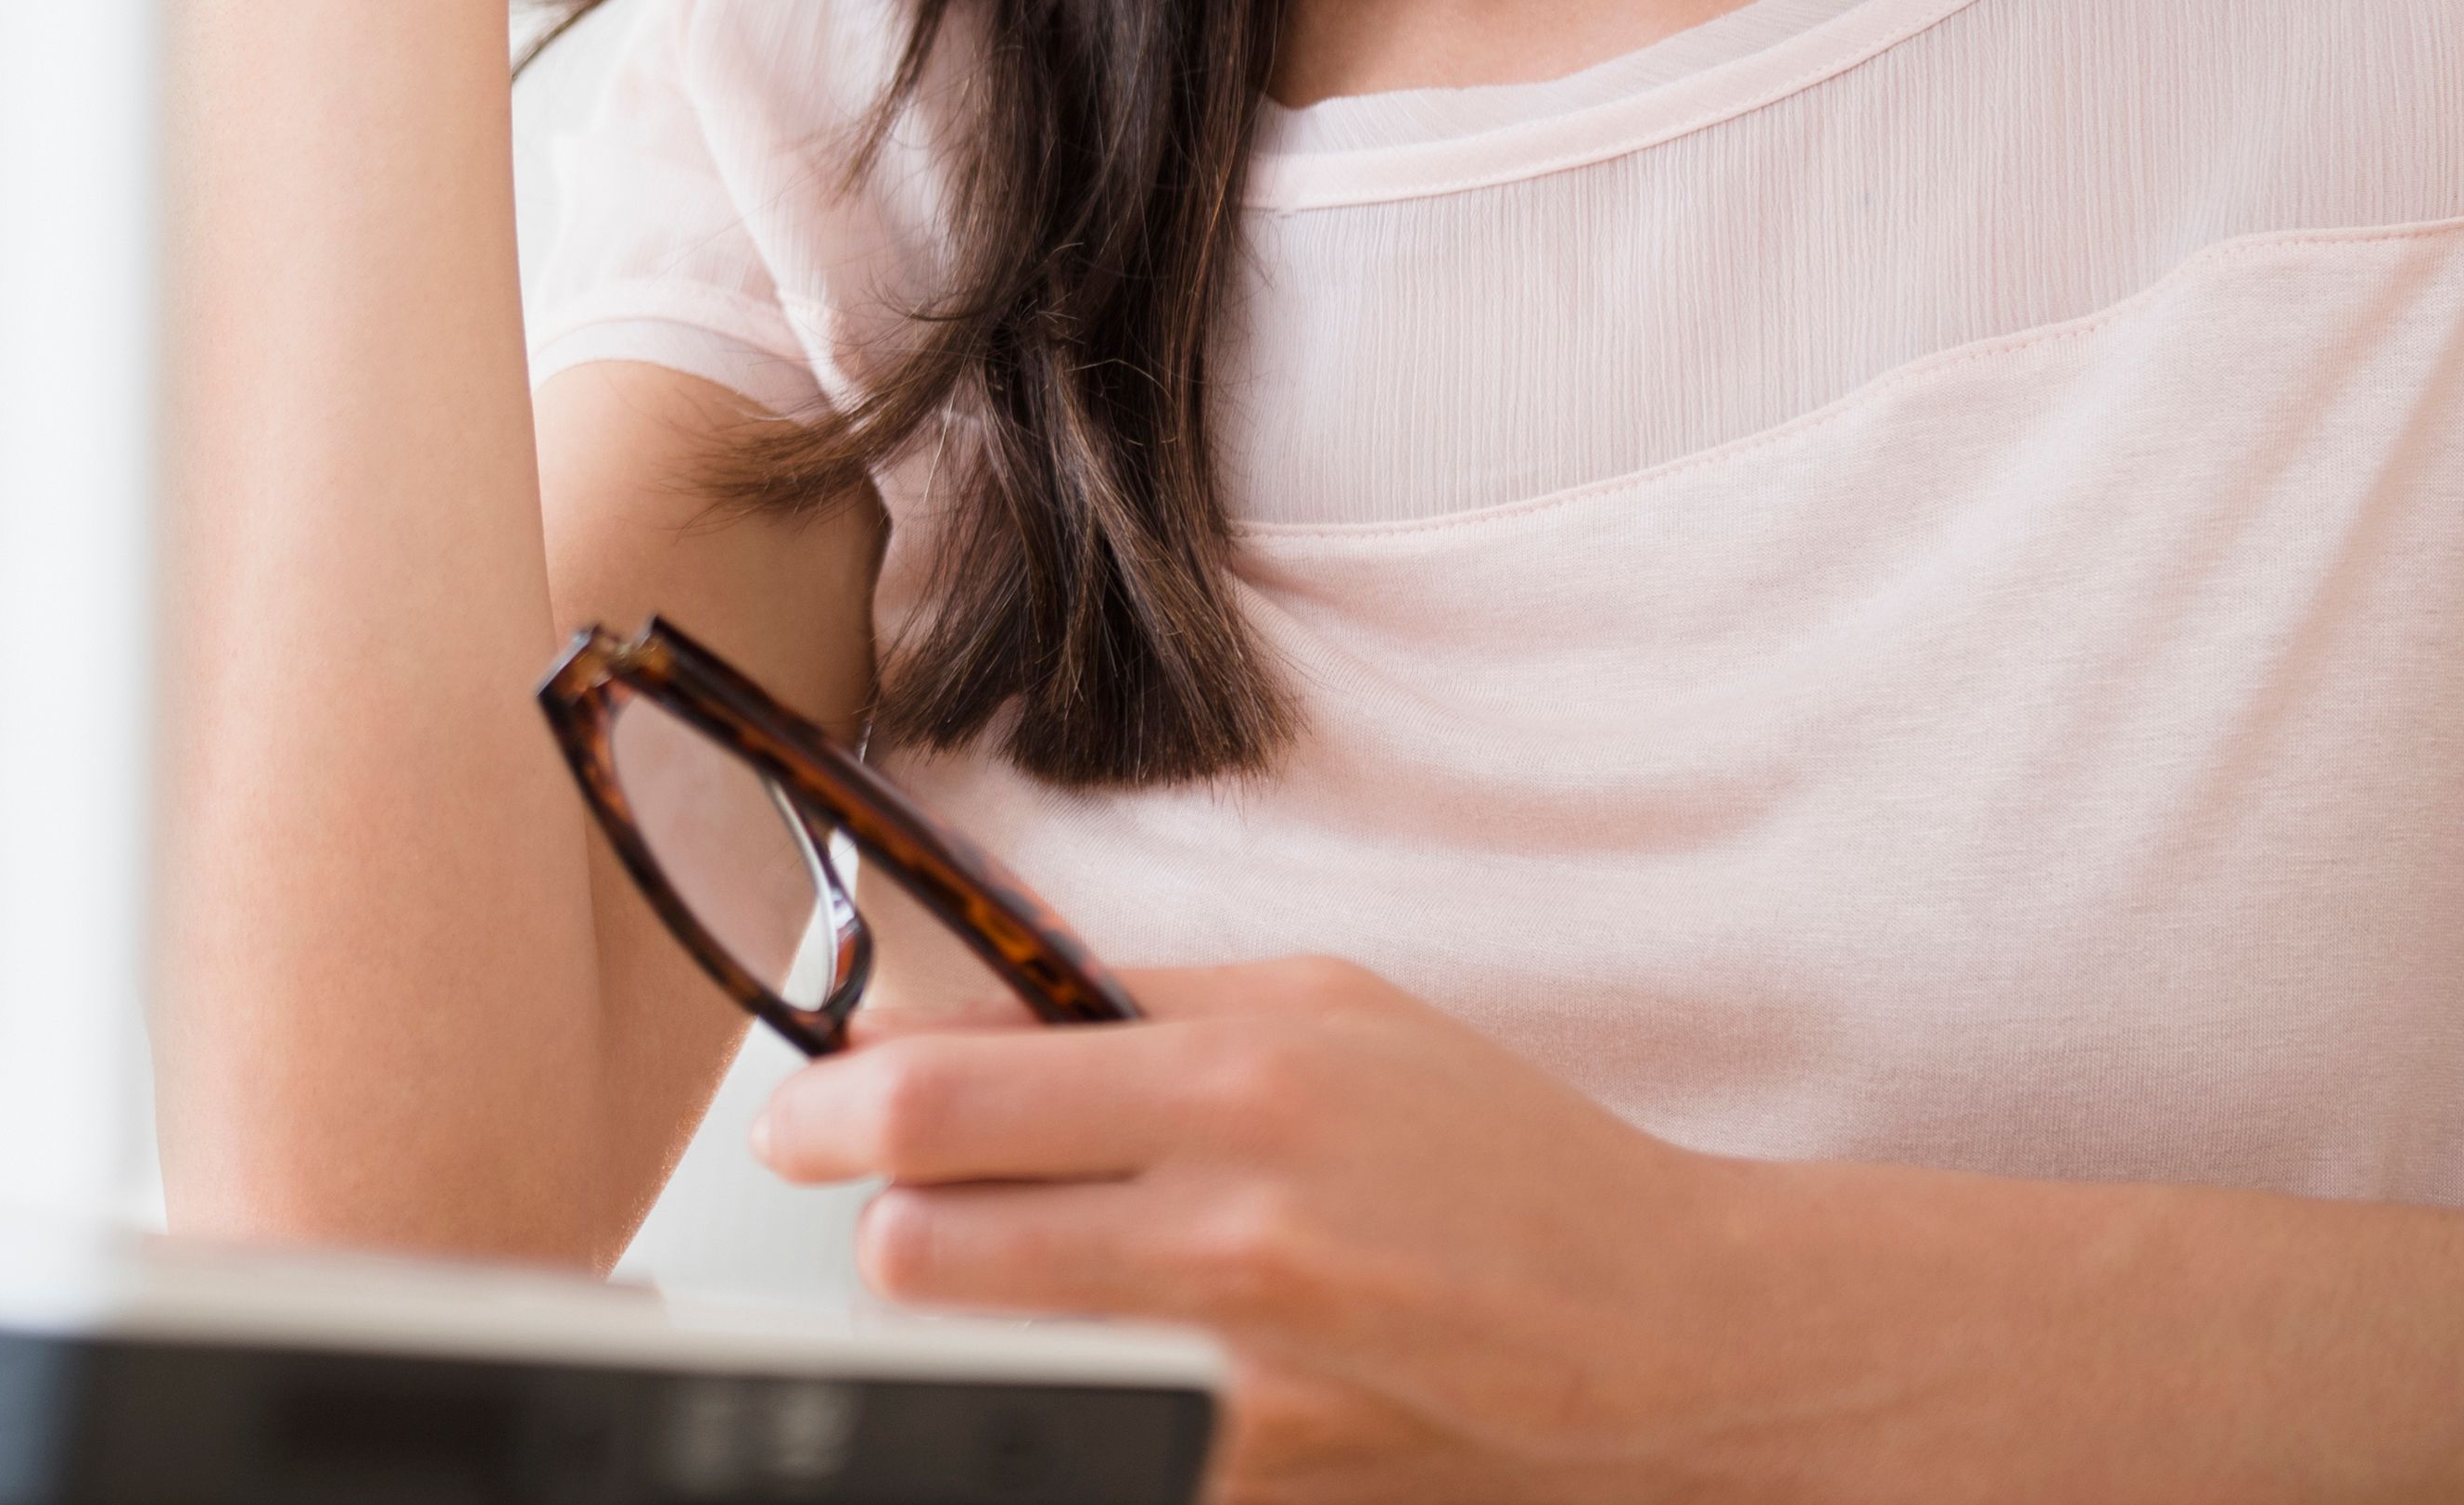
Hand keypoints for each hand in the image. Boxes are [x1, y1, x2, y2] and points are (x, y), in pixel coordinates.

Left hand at [756, 958, 1806, 1504]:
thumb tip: (945, 1013)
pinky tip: (1135, 1352)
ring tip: (1034, 1271)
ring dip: (970, 1314)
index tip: (795, 1116)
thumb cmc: (1495, 1150)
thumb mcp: (1323, 1008)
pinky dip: (1076, 1395)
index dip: (831, 1108)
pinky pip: (1091, 1432)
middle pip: (923, 1250)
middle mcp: (1229, 1240)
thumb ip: (1126, 1007)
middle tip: (903, 1202)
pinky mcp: (1255, 1482)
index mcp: (1239, 1087)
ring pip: (987, 1358)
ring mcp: (1239, 1386)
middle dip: (884, 1223)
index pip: (944, 1100)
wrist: (1668, 1332)